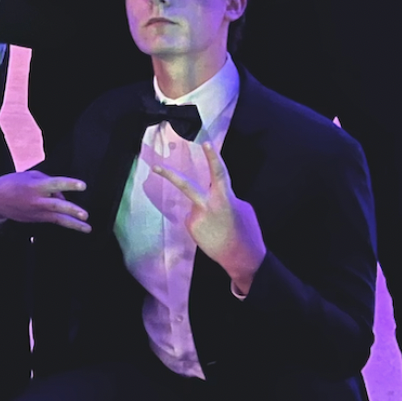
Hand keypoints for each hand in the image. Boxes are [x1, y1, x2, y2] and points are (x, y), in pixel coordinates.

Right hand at [0, 170, 90, 232]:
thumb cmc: (13, 183)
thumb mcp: (30, 175)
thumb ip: (48, 182)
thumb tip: (62, 196)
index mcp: (35, 185)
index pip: (55, 184)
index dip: (69, 184)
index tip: (83, 185)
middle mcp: (37, 200)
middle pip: (57, 206)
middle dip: (71, 210)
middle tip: (85, 214)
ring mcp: (37, 212)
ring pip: (58, 219)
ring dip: (74, 224)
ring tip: (87, 228)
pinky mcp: (37, 219)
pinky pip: (54, 220)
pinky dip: (66, 221)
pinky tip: (79, 225)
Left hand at [148, 143, 267, 287]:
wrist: (241, 257)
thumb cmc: (246, 232)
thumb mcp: (243, 209)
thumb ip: (227, 197)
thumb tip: (216, 196)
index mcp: (225, 198)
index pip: (219, 173)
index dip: (213, 157)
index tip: (205, 143)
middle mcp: (207, 205)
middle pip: (186, 185)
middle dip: (169, 175)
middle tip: (154, 166)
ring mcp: (196, 217)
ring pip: (197, 207)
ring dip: (207, 214)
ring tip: (219, 228)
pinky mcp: (190, 227)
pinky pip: (195, 218)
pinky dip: (203, 223)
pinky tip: (213, 233)